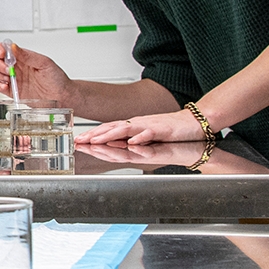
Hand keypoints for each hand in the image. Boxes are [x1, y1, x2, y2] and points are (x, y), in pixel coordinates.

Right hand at [0, 40, 75, 108]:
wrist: (62, 97)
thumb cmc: (57, 79)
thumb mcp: (45, 63)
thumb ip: (28, 55)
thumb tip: (14, 47)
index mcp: (24, 57)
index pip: (5, 49)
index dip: (0, 49)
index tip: (3, 54)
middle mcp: (17, 67)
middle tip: (9, 69)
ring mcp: (14, 79)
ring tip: (9, 77)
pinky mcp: (13, 92)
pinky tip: (6, 86)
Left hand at [75, 110, 207, 145]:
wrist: (191, 124)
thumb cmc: (169, 131)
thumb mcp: (144, 136)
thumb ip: (130, 139)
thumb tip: (114, 145)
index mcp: (132, 126)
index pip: (108, 130)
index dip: (92, 135)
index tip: (77, 141)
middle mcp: (137, 123)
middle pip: (111, 128)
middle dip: (94, 135)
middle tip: (78, 141)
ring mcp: (148, 125)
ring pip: (125, 129)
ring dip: (109, 135)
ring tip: (96, 140)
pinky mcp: (162, 129)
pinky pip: (149, 133)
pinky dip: (139, 137)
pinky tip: (131, 142)